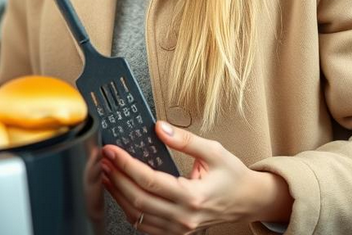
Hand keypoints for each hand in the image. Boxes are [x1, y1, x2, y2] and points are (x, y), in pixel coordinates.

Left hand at [101, 121, 290, 233]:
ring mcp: (179, 228)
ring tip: (107, 174)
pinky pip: (145, 225)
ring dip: (118, 194)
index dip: (126, 165)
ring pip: (138, 215)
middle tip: (103, 160)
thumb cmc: (233, 177)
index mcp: (193, 196)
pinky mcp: (176, 232)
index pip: (149, 180)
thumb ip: (184, 139)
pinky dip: (129, 209)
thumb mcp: (213, 151)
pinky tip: (122, 193)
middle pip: (138, 200)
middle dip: (116, 178)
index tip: (112, 151)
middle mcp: (184, 216)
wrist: (248, 201)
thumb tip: (159, 128)